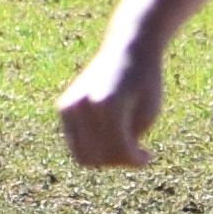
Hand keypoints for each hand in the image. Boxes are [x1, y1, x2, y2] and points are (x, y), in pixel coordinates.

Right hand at [58, 34, 162, 166]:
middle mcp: (82, 106)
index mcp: (107, 105)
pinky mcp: (64, 107)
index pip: (117, 150)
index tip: (148, 156)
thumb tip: (110, 162)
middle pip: (97, 157)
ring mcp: (69, 107)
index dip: (134, 160)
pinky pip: (76, 142)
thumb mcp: (148, 113)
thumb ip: (129, 142)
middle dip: (119, 160)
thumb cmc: (145, 83)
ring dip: (105, 157)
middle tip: (137, 151)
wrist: (128, 50)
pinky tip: (112, 134)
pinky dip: (93, 145)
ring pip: (82, 154)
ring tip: (126, 143)